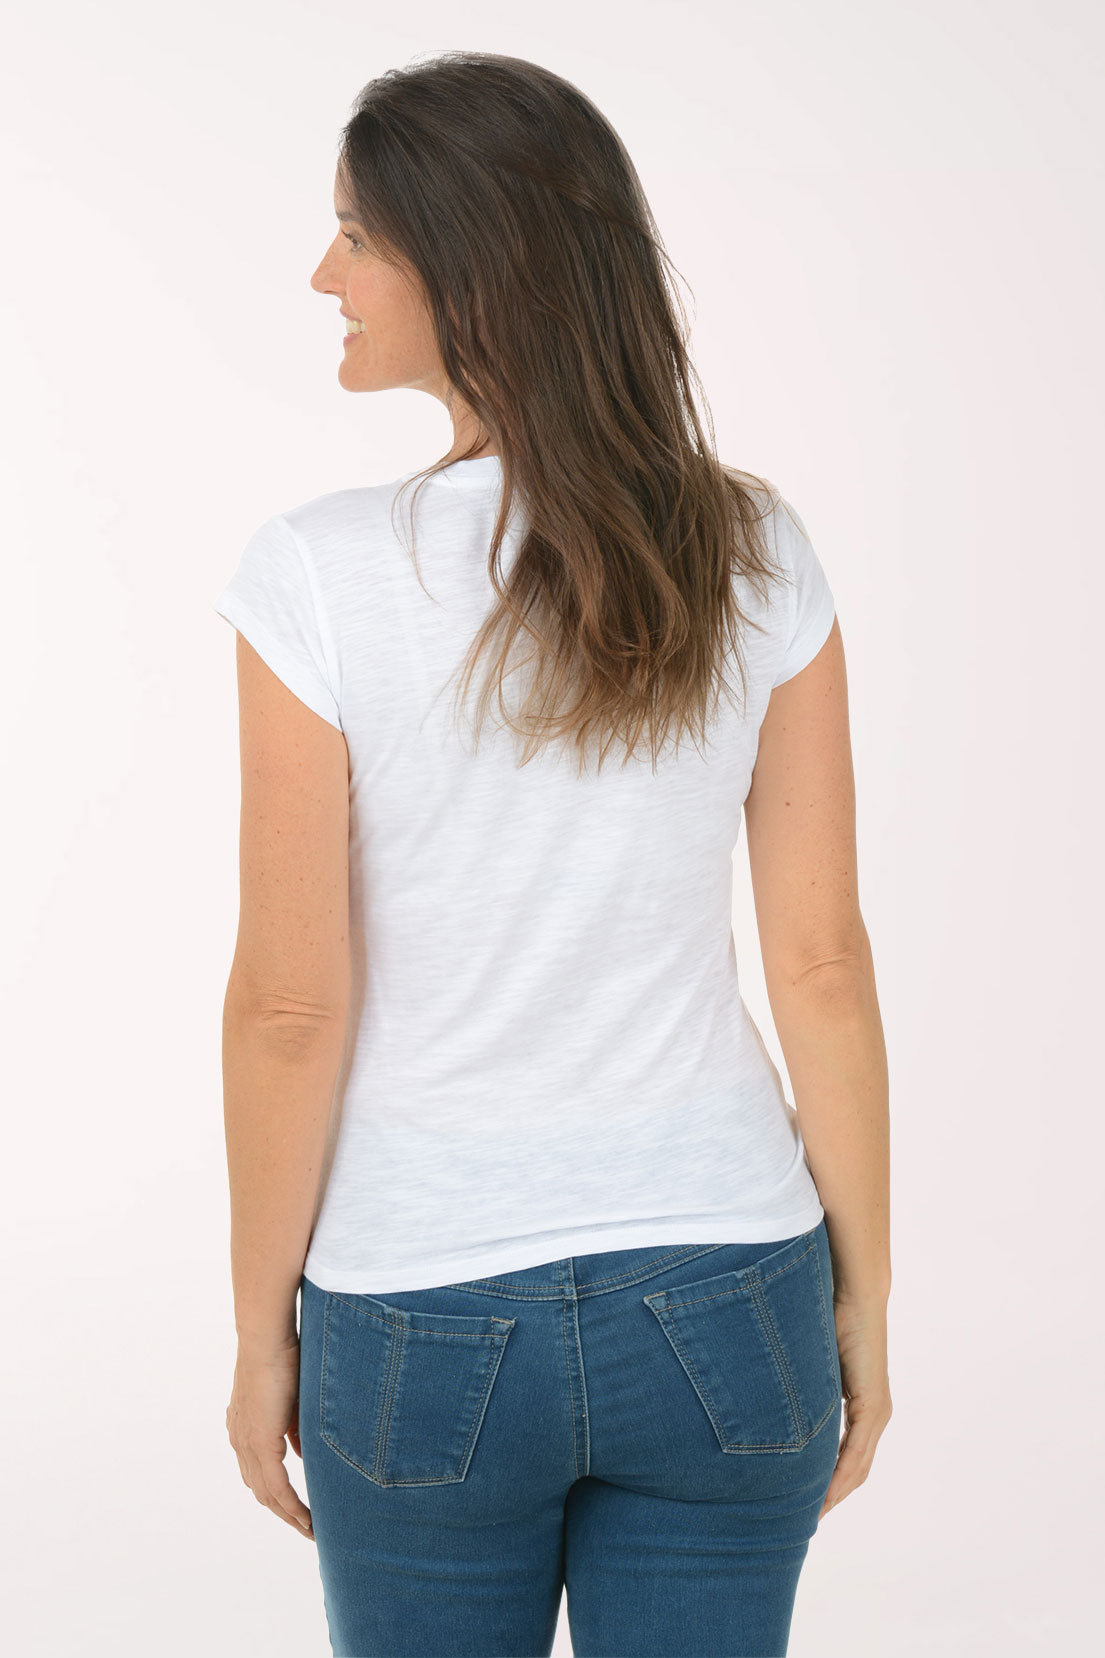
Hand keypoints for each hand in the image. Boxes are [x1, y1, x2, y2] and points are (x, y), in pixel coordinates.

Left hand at [226, 1336, 313, 1539]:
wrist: (267, 1337)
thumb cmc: (282, 1357)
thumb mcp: (291, 1399)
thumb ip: (293, 1429)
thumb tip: (301, 1454)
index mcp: (244, 1429)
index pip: (258, 1472)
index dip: (277, 1494)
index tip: (297, 1509)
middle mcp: (241, 1440)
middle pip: (261, 1490)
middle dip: (284, 1513)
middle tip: (307, 1528)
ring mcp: (248, 1443)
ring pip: (267, 1494)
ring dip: (289, 1515)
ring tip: (310, 1529)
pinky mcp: (260, 1442)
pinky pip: (276, 1486)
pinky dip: (291, 1506)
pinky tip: (305, 1518)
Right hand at [818, 1294, 891, 1520]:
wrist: (854, 1288)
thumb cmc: (825, 1312)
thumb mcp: (806, 1361)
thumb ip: (796, 1385)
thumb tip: (763, 1397)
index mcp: (858, 1405)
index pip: (843, 1456)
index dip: (825, 1482)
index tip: (799, 1501)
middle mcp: (873, 1414)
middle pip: (852, 1471)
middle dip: (829, 1497)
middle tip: (802, 1521)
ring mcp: (876, 1411)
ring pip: (855, 1467)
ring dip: (834, 1493)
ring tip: (809, 1516)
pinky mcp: (873, 1405)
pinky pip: (855, 1451)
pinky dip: (840, 1475)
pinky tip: (824, 1493)